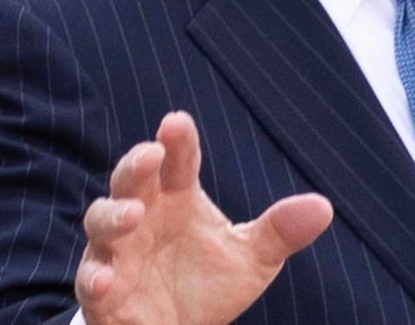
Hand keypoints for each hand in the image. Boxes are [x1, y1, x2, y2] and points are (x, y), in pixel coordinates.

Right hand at [76, 111, 333, 324]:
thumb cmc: (209, 284)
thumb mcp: (252, 258)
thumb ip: (280, 232)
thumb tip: (324, 207)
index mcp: (177, 197)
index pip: (177, 160)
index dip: (177, 141)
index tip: (178, 123)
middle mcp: (143, 215)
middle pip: (130, 179)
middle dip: (136, 164)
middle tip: (151, 154)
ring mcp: (118, 251)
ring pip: (102, 222)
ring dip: (114, 216)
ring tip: (134, 215)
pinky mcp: (103, 292)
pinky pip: (91, 280)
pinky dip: (95, 278)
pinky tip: (106, 279)